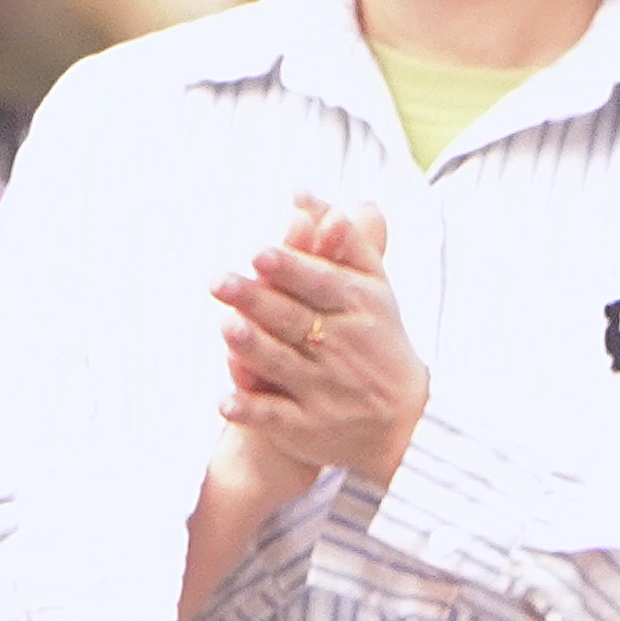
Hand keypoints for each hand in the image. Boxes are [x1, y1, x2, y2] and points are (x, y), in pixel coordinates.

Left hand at [218, 199, 428, 487]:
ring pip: (283, 365)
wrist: (401, 420)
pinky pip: (275, 418)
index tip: (259, 252)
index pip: (322, 283)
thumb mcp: (370, 285)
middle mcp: (343, 348)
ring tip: (225, 327)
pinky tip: (224, 399)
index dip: (291, 269)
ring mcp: (325, 391)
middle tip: (218, 280)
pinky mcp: (307, 429)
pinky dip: (250, 410)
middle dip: (257, 300)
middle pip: (294, 320)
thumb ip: (339, 237)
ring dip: (253, 348)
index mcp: (359, 307)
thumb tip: (299, 190)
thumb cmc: (375, 336)